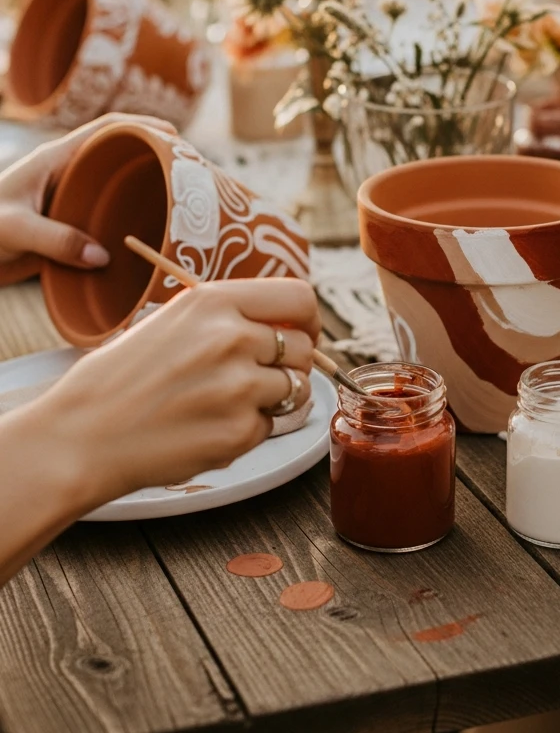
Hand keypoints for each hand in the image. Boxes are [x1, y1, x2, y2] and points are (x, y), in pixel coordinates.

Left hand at [0, 114, 174, 278]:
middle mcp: (66, 177)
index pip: (106, 129)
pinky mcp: (68, 229)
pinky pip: (107, 221)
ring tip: (181, 206)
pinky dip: (129, 226)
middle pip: (119, 157)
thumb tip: (103, 256)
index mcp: (54, 160)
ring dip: (146, 194)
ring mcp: (69, 202)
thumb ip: (55, 240)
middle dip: (156, 159)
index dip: (143, 125)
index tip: (176, 134)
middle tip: (192, 173)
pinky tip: (148, 240)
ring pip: (116, 190)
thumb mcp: (14, 229)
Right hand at [34, 278, 320, 507]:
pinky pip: (270, 427)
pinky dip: (248, 430)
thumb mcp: (171, 322)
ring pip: (294, 389)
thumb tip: (282, 324)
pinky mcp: (239, 433)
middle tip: (257, 377)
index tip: (302, 333)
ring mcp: (240, 388)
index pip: (298, 297)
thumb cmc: (118, 379)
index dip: (308, 319)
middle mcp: (232, 338)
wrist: (79, 436)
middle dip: (289, 364)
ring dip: (273, 398)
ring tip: (225, 404)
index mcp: (213, 302)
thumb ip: (226, 318)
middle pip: (303, 347)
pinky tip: (207, 428)